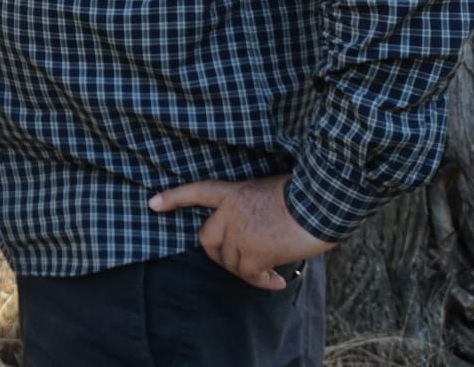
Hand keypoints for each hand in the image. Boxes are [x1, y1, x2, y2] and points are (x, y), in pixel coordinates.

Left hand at [148, 174, 331, 289]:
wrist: (321, 201)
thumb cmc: (307, 193)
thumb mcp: (271, 191)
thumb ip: (255, 209)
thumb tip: (260, 234)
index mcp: (234, 192)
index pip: (196, 192)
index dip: (173, 198)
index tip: (152, 204)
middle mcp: (230, 212)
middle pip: (208, 240)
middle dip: (219, 256)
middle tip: (239, 264)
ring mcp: (239, 233)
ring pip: (230, 261)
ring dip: (247, 271)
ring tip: (269, 273)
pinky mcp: (253, 253)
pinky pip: (250, 275)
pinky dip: (262, 282)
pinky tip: (278, 282)